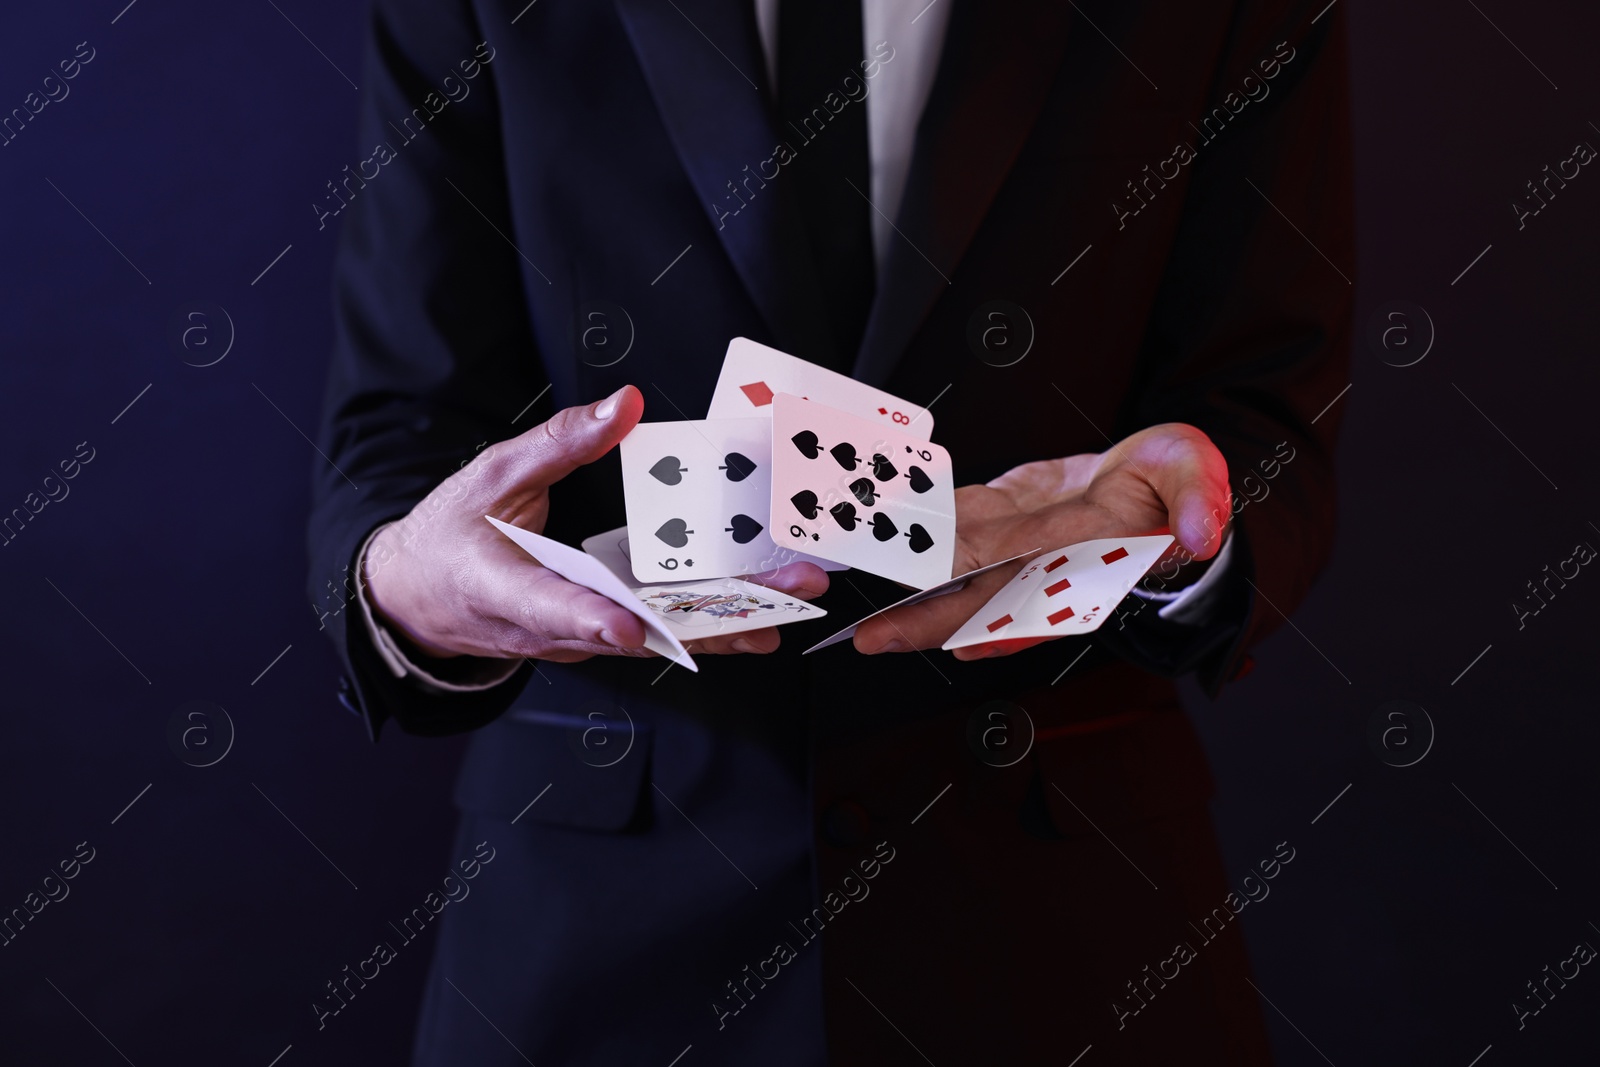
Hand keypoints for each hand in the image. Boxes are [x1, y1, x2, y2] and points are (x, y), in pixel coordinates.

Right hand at [364, 385, 829, 664]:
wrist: (421, 598)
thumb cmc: (452, 534)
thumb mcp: (491, 474)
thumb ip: (558, 442)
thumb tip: (625, 404)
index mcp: (502, 588)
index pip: (549, 607)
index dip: (592, 619)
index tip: (634, 627)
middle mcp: (547, 630)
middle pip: (633, 632)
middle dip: (708, 620)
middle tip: (778, 602)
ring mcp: (577, 640)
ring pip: (656, 640)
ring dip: (726, 624)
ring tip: (789, 605)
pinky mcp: (600, 638)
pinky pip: (658, 633)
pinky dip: (709, 622)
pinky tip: (763, 612)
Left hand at [852, 423, 1229, 658]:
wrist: (1150, 477)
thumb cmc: (1174, 483)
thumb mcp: (1199, 477)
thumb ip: (1202, 500)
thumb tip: (1203, 533)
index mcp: (1093, 561)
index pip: (1045, 599)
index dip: (1005, 623)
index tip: (966, 642)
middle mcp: (1047, 564)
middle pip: (981, 601)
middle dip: (927, 624)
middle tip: (872, 640)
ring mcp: (1016, 544)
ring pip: (955, 568)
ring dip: (905, 585)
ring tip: (856, 585)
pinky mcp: (997, 514)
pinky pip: (950, 525)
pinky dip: (913, 529)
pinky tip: (874, 528)